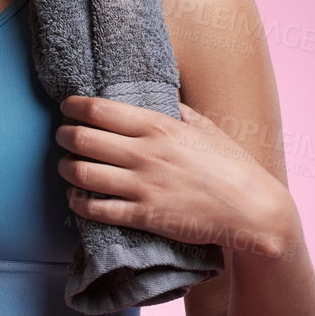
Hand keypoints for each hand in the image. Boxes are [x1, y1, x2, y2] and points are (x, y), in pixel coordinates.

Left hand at [55, 95, 296, 256]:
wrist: (251, 210)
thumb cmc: (231, 166)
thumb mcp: (206, 128)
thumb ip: (178, 112)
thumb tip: (162, 99)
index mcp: (160, 126)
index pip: (100, 109)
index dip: (74, 107)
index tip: (67, 107)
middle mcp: (146, 154)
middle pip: (83, 139)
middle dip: (64, 136)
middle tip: (62, 137)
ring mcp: (143, 186)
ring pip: (82, 174)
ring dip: (66, 169)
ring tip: (66, 167)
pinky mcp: (144, 216)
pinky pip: (96, 210)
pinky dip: (78, 203)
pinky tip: (77, 199)